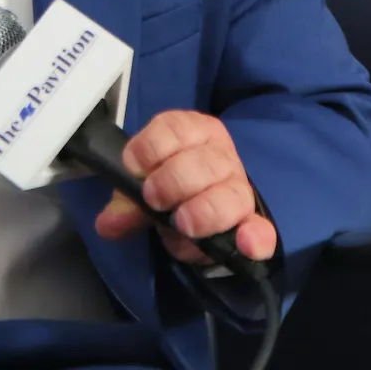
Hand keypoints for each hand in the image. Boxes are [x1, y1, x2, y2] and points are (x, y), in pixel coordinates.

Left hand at [94, 109, 276, 266]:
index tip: (133, 166)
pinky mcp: (251, 224)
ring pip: (230, 195)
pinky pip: (261, 230)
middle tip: (155, 199)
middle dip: (176, 180)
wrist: (200, 206)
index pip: (177, 127)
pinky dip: (255, 238)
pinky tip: (246, 244)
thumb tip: (108, 224)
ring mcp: (239, 190)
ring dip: (205, 210)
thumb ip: (126, 203)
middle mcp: (221, 156)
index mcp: (194, 133)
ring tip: (184, 223)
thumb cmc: (169, 186)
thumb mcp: (142, 188)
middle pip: (204, 162)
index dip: (153, 145)